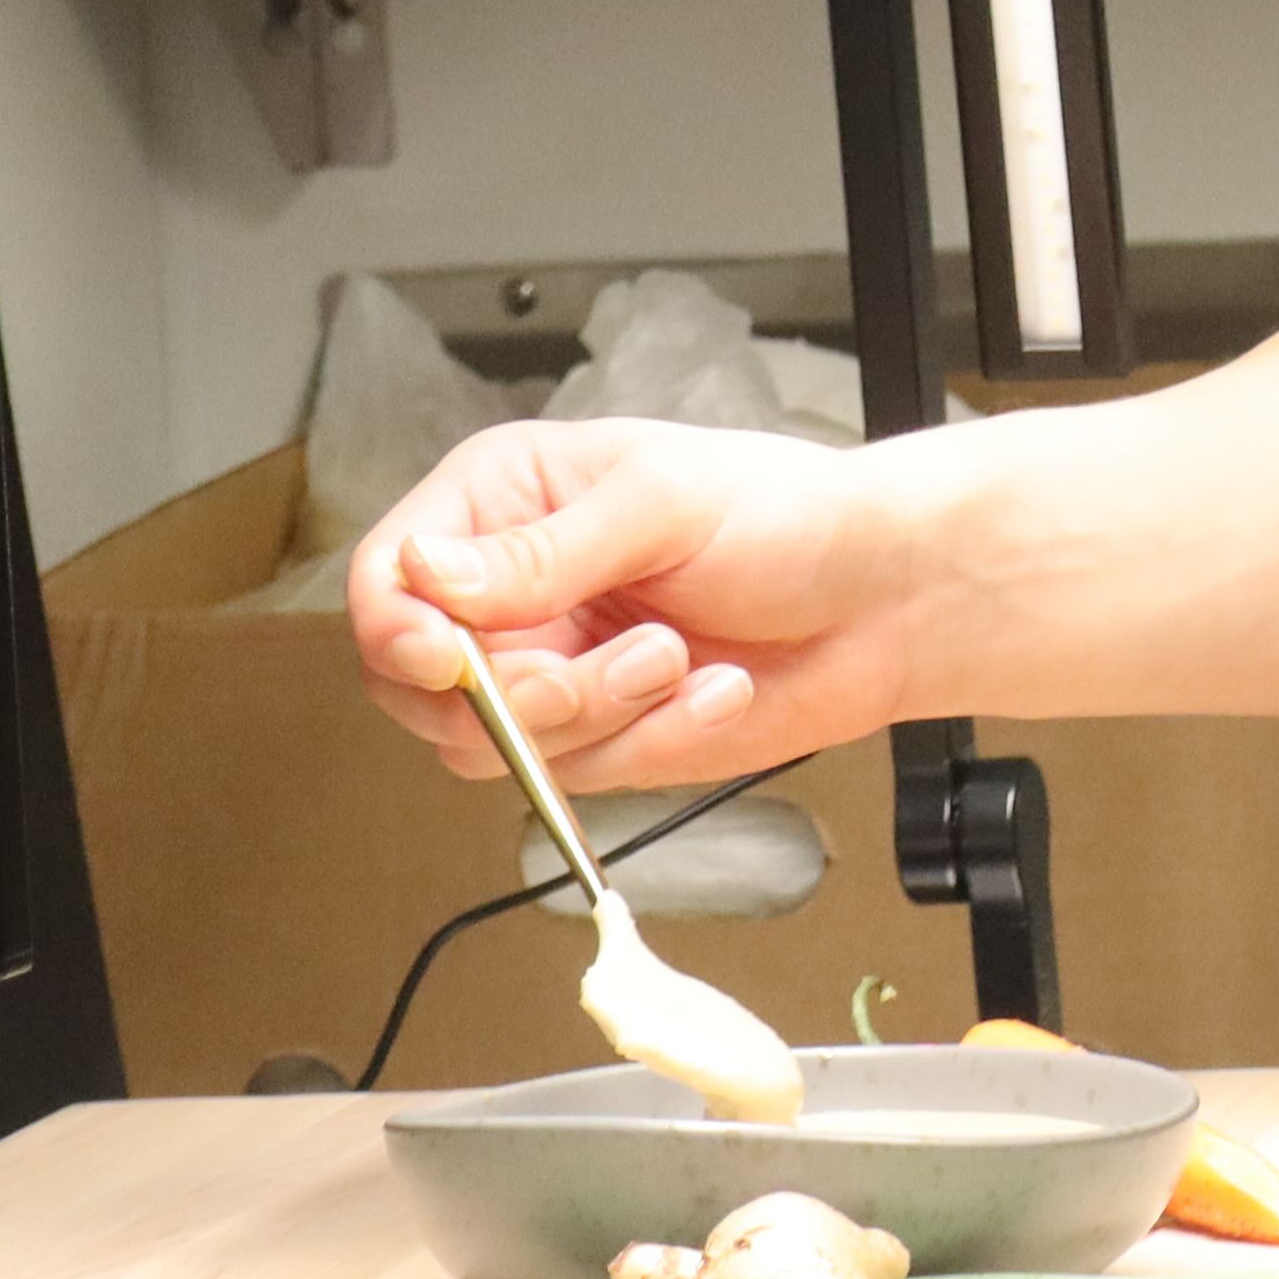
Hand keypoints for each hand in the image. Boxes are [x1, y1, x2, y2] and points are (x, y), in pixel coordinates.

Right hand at [343, 415, 925, 791]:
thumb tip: (428, 573)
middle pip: (413, 685)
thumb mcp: (667, 503)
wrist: (889, 598)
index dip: (399, 630)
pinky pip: (575, 776)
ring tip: (678, 659)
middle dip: (513, 694)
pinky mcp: (598, 738)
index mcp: (504, 501)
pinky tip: (713, 690)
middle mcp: (509, 590)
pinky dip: (651, 741)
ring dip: (596, 714)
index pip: (388, 577)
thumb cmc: (793, 516)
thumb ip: (545, 551)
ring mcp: (549, 669)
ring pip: (490, 746)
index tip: (451, 659)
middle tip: (611, 665)